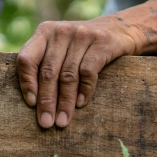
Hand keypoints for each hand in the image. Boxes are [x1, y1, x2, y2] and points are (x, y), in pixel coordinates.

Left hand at [17, 0, 156, 128]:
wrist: (130, 29)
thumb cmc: (93, 48)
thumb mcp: (68, 53)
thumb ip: (50, 67)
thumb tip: (32, 101)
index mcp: (46, 32)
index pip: (25, 59)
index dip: (26, 85)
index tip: (29, 107)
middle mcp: (62, 30)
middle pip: (48, 72)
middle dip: (46, 102)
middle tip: (46, 126)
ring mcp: (84, 33)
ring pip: (68, 75)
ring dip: (65, 103)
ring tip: (62, 124)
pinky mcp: (105, 41)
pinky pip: (90, 71)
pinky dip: (86, 92)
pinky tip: (85, 107)